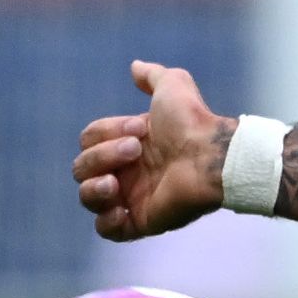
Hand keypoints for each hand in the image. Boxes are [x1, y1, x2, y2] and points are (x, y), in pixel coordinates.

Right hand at [73, 60, 229, 241]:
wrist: (215, 156)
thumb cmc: (194, 122)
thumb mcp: (173, 86)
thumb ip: (154, 76)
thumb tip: (135, 66)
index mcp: (128, 143)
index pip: (89, 139)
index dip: (106, 132)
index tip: (140, 128)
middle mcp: (127, 171)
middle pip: (81, 167)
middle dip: (101, 156)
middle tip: (136, 150)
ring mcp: (133, 198)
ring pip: (88, 198)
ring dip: (94, 188)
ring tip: (116, 184)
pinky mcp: (143, 222)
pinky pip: (107, 231)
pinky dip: (106, 221)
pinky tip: (121, 208)